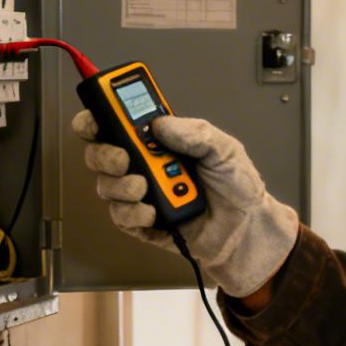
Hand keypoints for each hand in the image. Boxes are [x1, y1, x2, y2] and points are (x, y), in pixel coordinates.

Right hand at [74, 110, 298, 297]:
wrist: (248, 229)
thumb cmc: (236, 186)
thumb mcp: (224, 148)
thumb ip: (194, 132)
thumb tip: (160, 124)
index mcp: (159, 142)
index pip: (116, 124)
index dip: (97, 117)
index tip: (96, 117)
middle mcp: (144, 166)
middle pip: (99, 154)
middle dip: (104, 154)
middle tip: (124, 158)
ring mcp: (142, 195)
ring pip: (106, 187)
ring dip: (120, 186)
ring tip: (145, 188)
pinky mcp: (144, 223)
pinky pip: (122, 218)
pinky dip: (133, 214)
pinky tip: (152, 211)